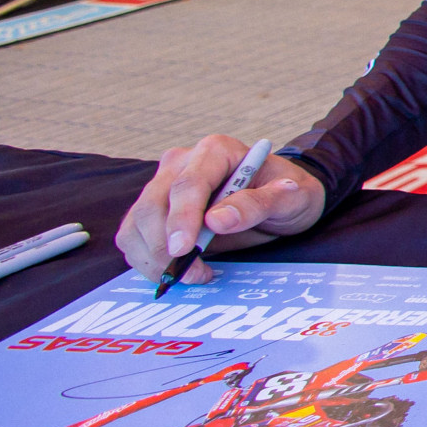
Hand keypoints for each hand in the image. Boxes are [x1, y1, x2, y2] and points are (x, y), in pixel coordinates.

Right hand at [115, 136, 325, 283]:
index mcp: (215, 151)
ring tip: (192, 274)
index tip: (183, 250)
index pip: (187, 185)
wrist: (282, 199)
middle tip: (193, 274)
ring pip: (137, 223)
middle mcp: (181, 163)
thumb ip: (257, 205)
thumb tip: (217, 221)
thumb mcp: (291, 198)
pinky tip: (176, 270)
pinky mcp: (154, 208)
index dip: (182, 219)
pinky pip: (134, 236)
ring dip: (153, 257)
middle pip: (153, 205)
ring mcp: (163, 184)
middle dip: (165, 246)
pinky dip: (147, 259)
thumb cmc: (288, 194)